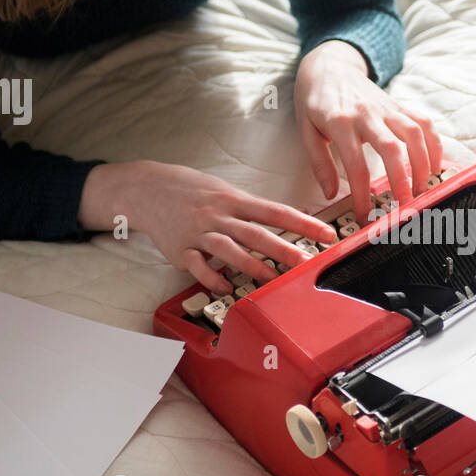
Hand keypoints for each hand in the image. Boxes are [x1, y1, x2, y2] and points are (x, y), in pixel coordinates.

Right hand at [80, 161, 335, 294]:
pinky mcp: (181, 250)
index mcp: (235, 200)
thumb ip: (255, 208)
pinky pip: (198, 266)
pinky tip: (225, 287)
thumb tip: (291, 218)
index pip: (276, 212)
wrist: (147, 188)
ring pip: (228, 249)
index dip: (303, 223)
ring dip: (251, 264)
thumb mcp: (226, 190)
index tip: (327, 234)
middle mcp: (219, 216)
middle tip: (305, 261)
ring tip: (270, 277)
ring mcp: (199, 233)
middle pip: (255, 232)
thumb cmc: (194, 191)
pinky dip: (211, 277)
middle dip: (282, 247)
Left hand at [294, 40, 442, 222]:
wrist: (329, 66)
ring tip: (422, 189)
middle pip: (391, 149)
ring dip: (423, 164)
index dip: (362, 194)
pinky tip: (435, 166)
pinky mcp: (398, 105)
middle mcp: (367, 113)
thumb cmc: (315, 101)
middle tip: (404, 206)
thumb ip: (319, 163)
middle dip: (401, 180)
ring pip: (414, 133)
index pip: (355, 165)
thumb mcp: (306, 131)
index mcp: (340, 122)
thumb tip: (330, 194)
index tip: (365, 216)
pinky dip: (434, 144)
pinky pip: (423, 122)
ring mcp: (386, 107)